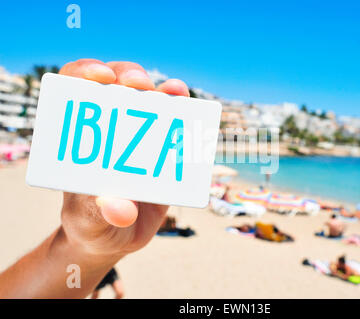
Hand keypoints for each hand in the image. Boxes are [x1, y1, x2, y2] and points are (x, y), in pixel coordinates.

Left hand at [59, 59, 189, 258]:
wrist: (116, 240)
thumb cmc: (94, 228)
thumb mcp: (92, 224)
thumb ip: (100, 215)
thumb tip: (118, 206)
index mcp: (80, 141)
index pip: (75, 93)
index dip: (84, 73)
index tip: (100, 77)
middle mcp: (109, 132)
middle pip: (115, 86)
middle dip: (128, 75)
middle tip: (140, 84)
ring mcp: (137, 139)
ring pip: (149, 99)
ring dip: (162, 90)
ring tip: (174, 92)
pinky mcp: (162, 151)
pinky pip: (175, 126)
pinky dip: (184, 112)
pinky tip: (189, 109)